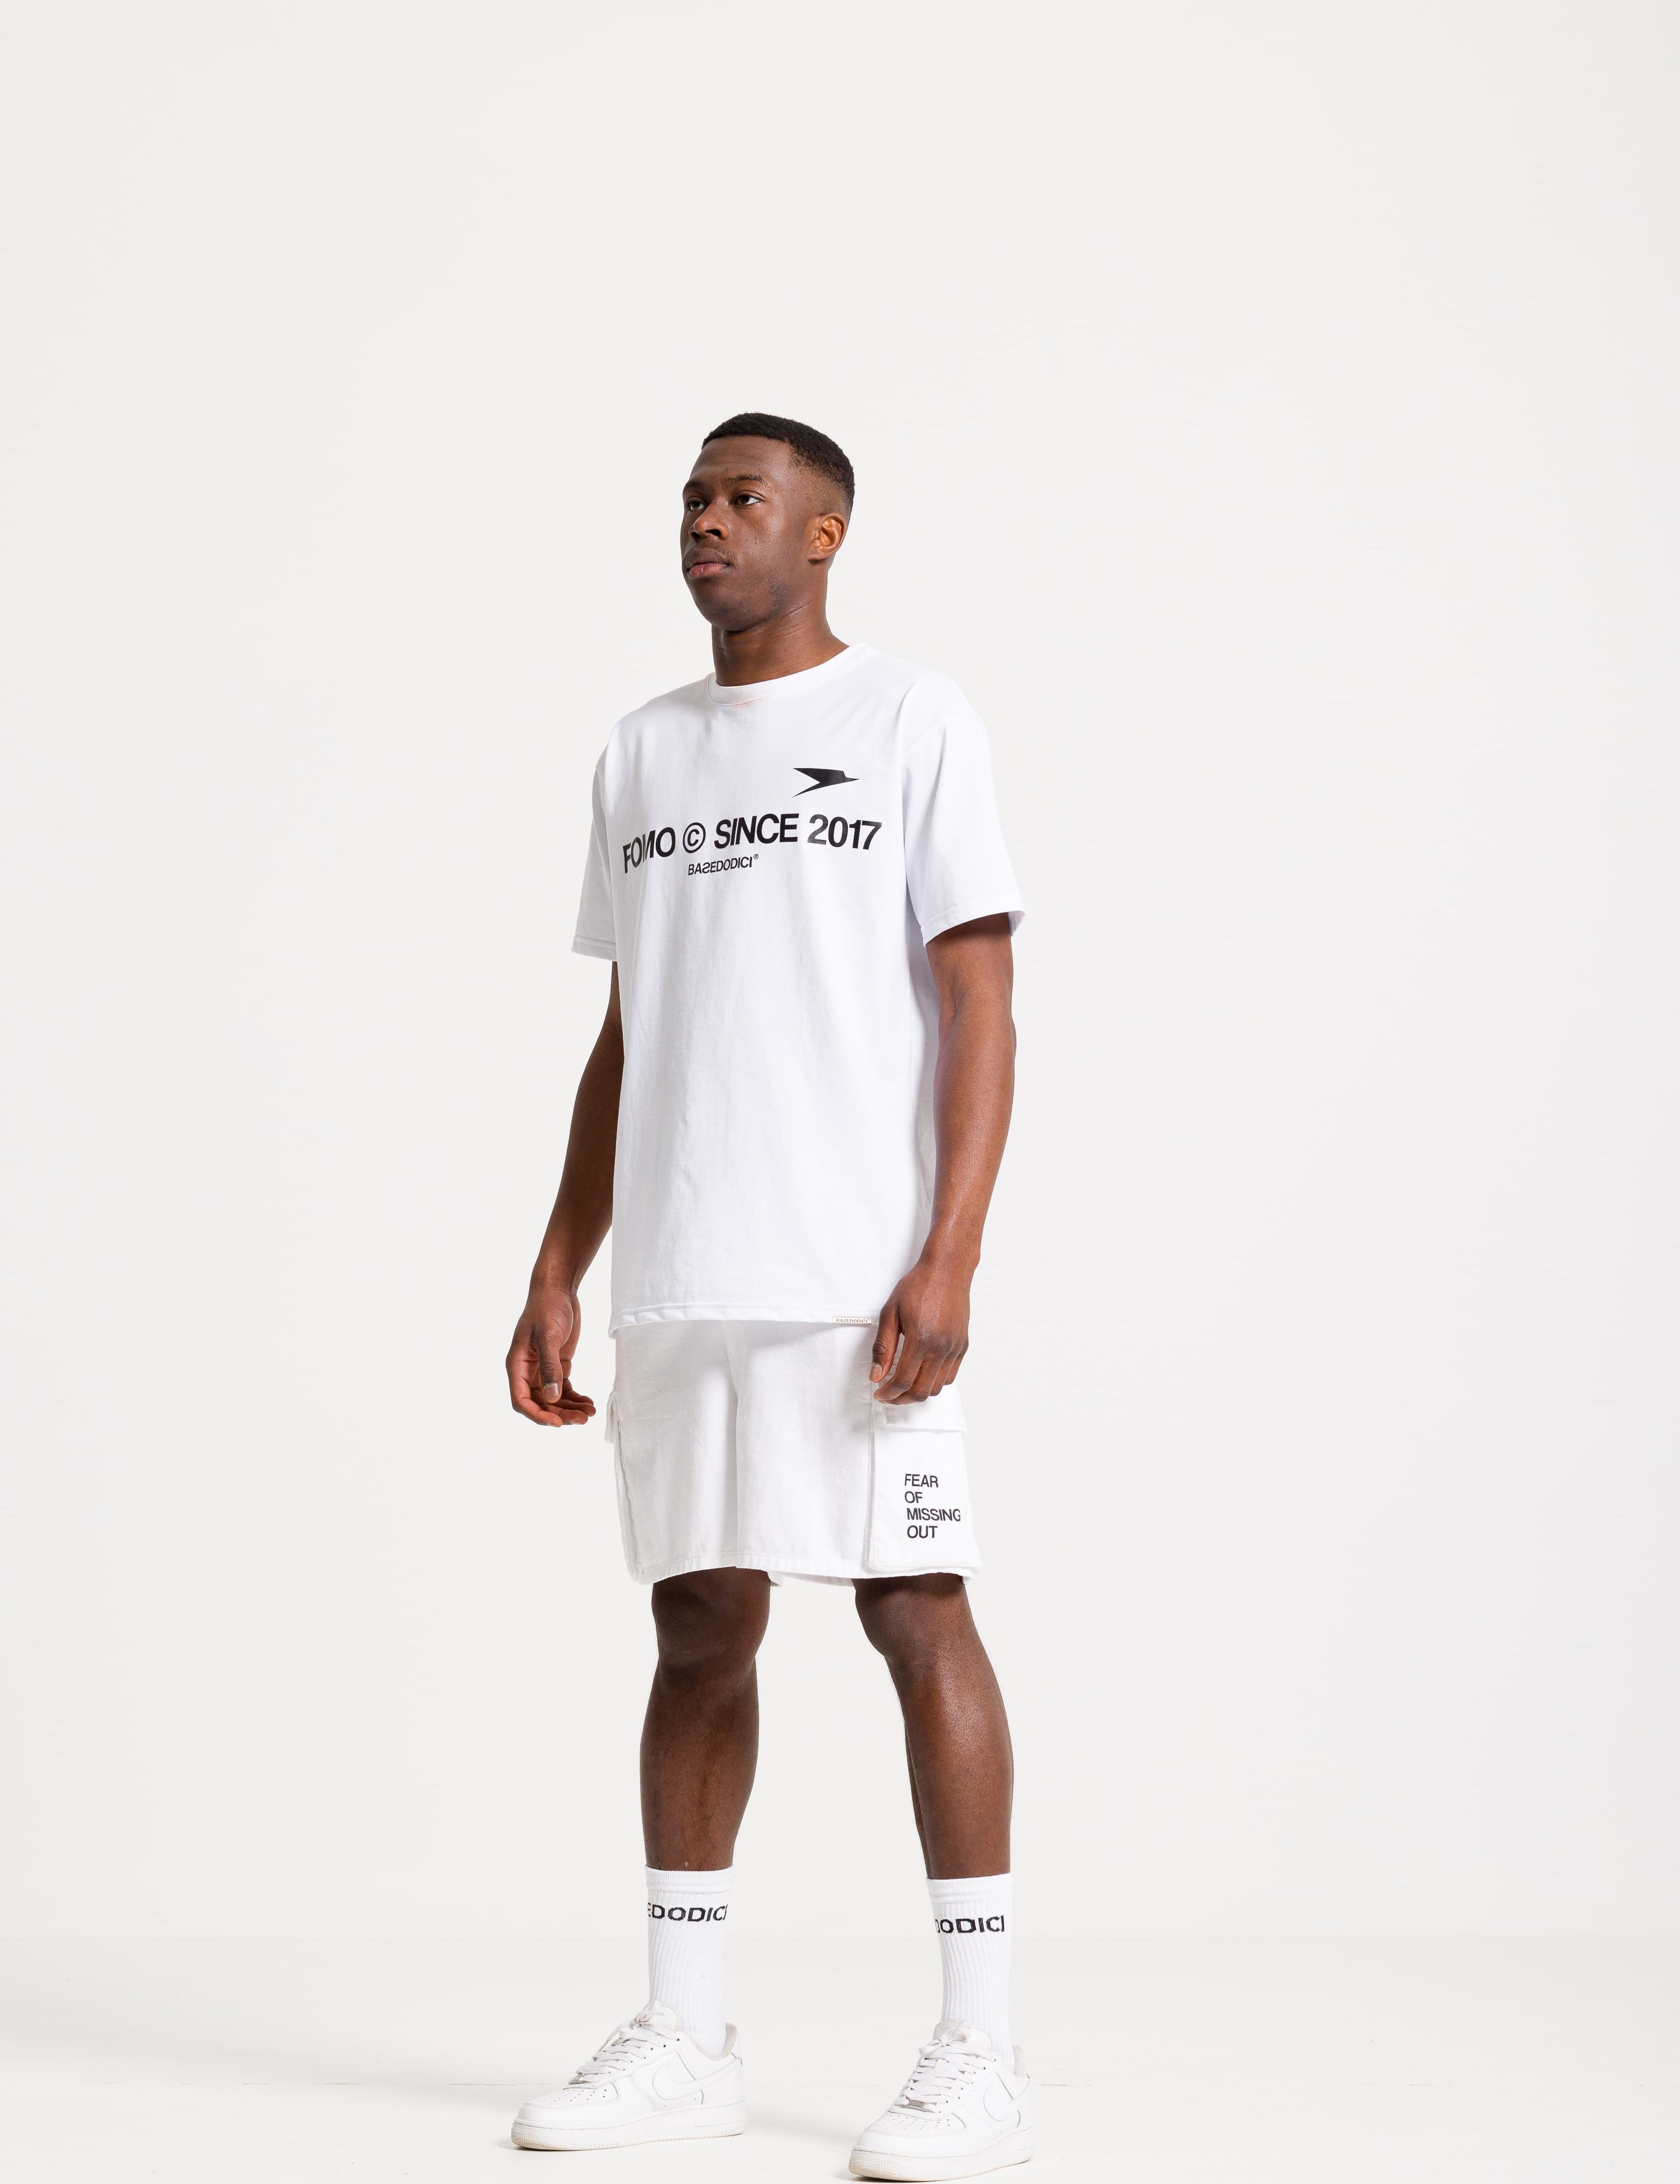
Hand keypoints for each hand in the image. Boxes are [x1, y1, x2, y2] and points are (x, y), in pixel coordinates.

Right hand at [506, 1284, 595, 1427]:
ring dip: (570, 1408)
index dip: (537, 1415)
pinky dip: (575, 1398)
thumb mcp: (547, 1336)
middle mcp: (527, 1371)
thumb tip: (552, 1397)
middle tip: (582, 1420)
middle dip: (560, 1414)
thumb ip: (550, 1367)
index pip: (521, 1400)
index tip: (557, 1422)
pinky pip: (564, 1388)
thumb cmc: (546, 1308)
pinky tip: (588, 1402)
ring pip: (554, 1399)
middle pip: (540, 1403)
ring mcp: (543, 1369)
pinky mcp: (557, 1365)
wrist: (558, 1289)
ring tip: (590, 1412)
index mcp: (517, 1365)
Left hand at [870, 1258, 971, 1403]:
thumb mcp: (890, 1313)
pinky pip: (950, 1376)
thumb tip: (876, 1374)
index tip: (880, 1393)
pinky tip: (922, 1374)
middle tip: (889, 1395)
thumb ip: (883, 1347)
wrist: (947, 1271)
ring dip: (918, 1393)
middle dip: (901, 1399)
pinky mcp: (962, 1346)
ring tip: (904, 1387)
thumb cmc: (918, 1286)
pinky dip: (935, 1382)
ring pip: (937, 1387)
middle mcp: (941, 1347)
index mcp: (921, 1339)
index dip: (888, 1393)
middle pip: (921, 1391)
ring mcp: (954, 1348)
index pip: (903, 1380)